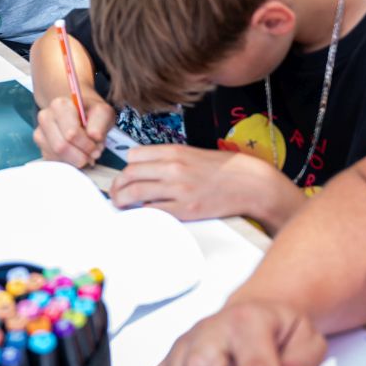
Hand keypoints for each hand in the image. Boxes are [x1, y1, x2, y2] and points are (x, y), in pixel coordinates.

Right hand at [33, 95, 115, 167]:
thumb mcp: (103, 112)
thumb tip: (94, 136)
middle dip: (80, 155)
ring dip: (75, 160)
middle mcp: (45, 117)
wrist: (82, 115)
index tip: (96, 146)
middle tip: (92, 154)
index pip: (71, 133)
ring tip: (85, 153)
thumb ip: (100, 123)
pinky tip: (76, 154)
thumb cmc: (91, 114)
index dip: (86, 145)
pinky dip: (68, 162)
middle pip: (61, 147)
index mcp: (59, 105)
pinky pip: (54, 162)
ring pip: (56, 156)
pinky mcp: (40, 147)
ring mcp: (40, 133)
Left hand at [110, 145, 300, 226]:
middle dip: (117, 185)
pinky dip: (143, 212)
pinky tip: (142, 212)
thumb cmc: (224, 169)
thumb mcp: (194, 154)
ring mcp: (178, 189)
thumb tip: (146, 168)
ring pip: (135, 192)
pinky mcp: (185, 209)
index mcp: (175, 152)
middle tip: (115, 193)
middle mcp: (173, 168)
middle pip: (129, 174)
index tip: (124, 175)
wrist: (250, 183)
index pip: (134, 156)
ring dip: (122, 199)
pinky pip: (153, 210)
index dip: (126, 166)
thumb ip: (170, 158)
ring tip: (120, 204)